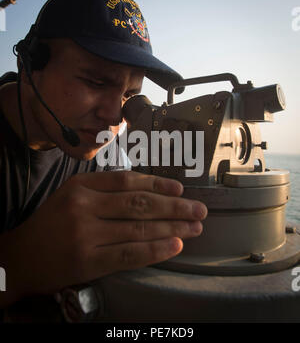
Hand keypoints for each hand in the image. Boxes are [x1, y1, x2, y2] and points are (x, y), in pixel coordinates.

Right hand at [0, 171, 206, 303]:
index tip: (180, 190)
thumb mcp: (72, 194)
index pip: (127, 181)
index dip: (158, 184)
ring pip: (138, 228)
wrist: (21, 256)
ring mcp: (85, 234)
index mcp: (81, 185)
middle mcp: (84, 206)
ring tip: (195, 228)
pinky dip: (154, 250)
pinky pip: (128, 254)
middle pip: (139, 204)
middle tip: (199, 210)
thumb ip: (104, 188)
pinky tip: (175, 246)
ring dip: (172, 228)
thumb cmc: (52, 223)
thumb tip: (147, 189)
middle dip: (174, 207)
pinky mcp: (87, 261)